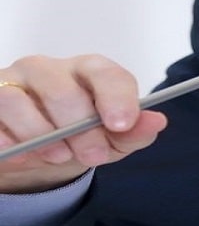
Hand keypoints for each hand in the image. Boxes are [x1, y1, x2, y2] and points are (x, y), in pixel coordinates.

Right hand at [0, 55, 166, 193]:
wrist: (38, 155)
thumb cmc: (80, 136)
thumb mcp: (113, 138)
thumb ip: (134, 130)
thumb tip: (157, 122)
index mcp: (86, 71)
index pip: (105, 73)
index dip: (116, 98)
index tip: (122, 125)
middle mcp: (47, 70)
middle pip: (61, 89)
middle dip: (79, 128)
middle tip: (93, 155)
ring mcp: (10, 83)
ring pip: (16, 101)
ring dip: (40, 135)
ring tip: (58, 155)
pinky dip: (8, 140)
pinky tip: (22, 153)